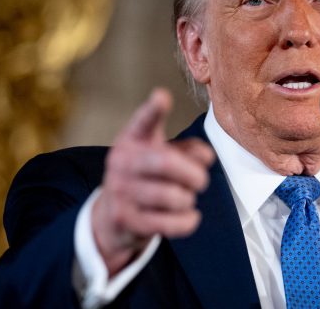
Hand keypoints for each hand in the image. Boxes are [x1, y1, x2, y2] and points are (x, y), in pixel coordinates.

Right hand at [91, 88, 213, 275]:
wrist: (113, 218)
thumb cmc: (147, 178)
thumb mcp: (163, 156)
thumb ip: (188, 150)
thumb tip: (206, 156)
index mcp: (132, 140)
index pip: (143, 122)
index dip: (153, 110)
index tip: (162, 96)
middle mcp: (121, 162)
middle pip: (167, 162)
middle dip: (194, 174)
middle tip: (201, 180)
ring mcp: (120, 191)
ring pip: (173, 196)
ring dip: (188, 199)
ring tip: (185, 199)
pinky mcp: (126, 220)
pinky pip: (171, 222)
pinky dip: (188, 221)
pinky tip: (189, 216)